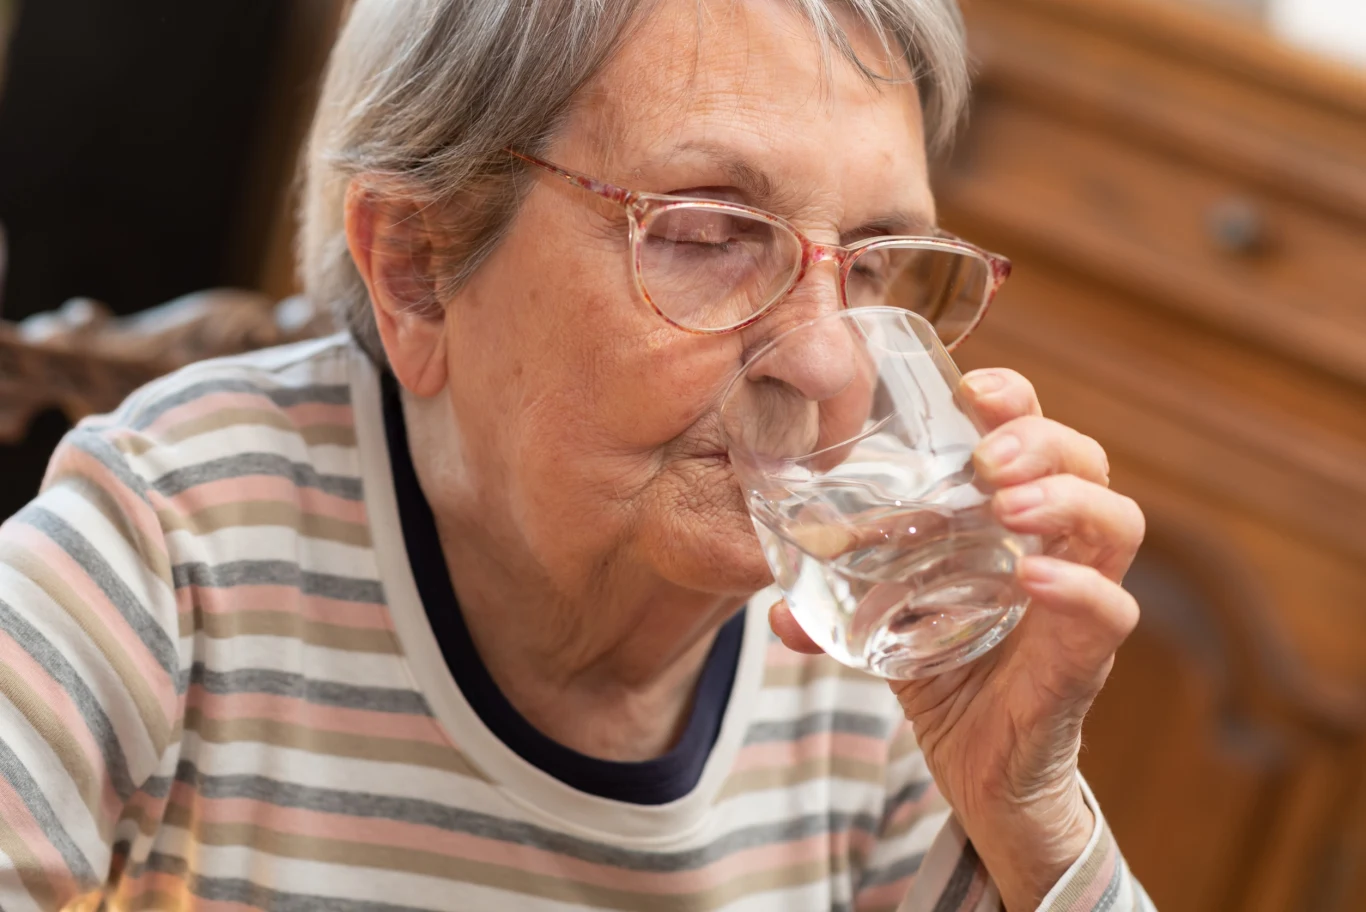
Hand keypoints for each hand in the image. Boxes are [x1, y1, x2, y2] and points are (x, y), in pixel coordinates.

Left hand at [769, 368, 1143, 909]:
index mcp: (1012, 520)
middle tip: (987, 457)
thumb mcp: (883, 625)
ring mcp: (1080, 600)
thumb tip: (774, 606)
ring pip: (1116, 522)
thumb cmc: (946, 673)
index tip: (973, 386)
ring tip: (1008, 503)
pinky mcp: (1084, 660)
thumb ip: (833, 607)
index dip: (1013, 400)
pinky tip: (1031, 579)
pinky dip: (1076, 589)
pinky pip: (1110, 611)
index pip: (1033, 435)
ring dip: (1065, 499)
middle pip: (1087, 461)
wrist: (982, 771)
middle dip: (1041, 440)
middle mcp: (1058, 548)